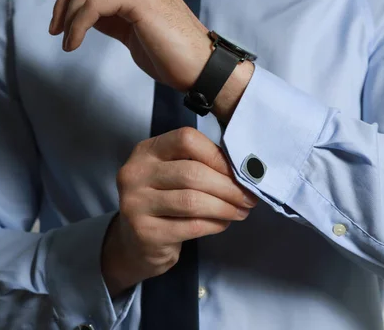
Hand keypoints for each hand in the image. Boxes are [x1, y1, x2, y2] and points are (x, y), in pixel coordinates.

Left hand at [38, 0, 213, 92]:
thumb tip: (82, 14)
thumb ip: (110, 17)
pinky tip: (74, 44)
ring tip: (66, 41)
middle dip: (63, 0)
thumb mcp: (132, 31)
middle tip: (54, 29)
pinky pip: (94, 5)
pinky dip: (77, 25)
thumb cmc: (171, 55)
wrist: (201, 69)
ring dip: (68, 16)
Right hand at [101, 127, 258, 296]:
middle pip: (192, 172)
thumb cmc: (163, 202)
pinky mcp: (145, 232)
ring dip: (225, 207)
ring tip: (241, 211)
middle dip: (228, 186)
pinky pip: (191, 226)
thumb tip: (244, 168)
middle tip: (248, 197)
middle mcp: (135, 173)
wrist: (137, 243)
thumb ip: (198, 164)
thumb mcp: (171, 173)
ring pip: (192, 201)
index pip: (186, 139)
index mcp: (145, 151)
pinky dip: (214, 224)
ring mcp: (135, 204)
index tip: (238, 171)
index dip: (217, 155)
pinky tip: (223, 223)